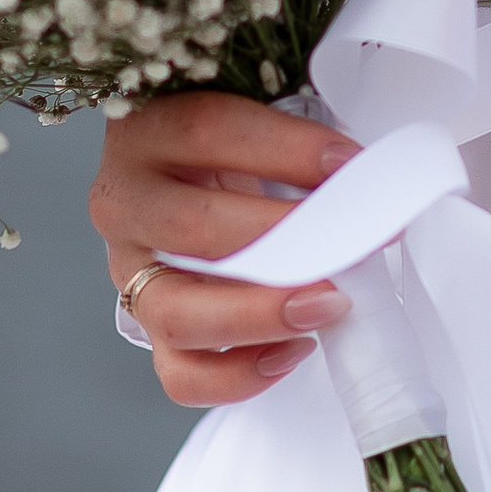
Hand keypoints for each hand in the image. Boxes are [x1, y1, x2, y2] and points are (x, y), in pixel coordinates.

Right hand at [89, 91, 360, 409]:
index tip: (352, 165)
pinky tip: (293, 350)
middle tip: (351, 248)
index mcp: (147, 131)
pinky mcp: (145, 326)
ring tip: (327, 307)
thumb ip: (295, 138)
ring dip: (259, 316)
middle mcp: (126, 203)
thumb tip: (364, 175)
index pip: (210, 132)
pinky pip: (179, 373)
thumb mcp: (249, 116)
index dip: (287, 149)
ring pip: (174, 313)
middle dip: (281, 243)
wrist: (180, 179)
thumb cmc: (230, 146)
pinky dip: (237, 375)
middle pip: (191, 230)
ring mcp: (128, 273)